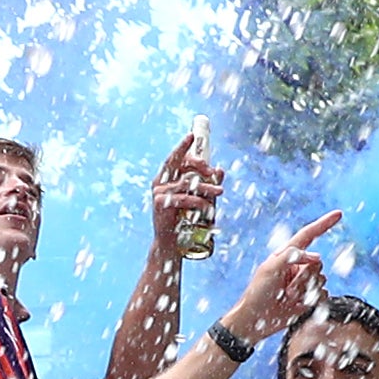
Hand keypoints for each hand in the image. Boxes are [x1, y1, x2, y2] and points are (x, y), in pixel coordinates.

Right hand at [148, 128, 223, 253]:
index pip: (174, 159)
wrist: (171, 243)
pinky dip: (199, 202)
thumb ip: (207, 184)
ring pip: (187, 183)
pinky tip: (208, 208)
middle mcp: (159, 183)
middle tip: (213, 171)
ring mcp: (158, 193)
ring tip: (220, 192)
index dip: (182, 147)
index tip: (192, 135)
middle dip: (197, 164)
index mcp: (165, 179)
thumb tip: (220, 170)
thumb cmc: (184, 219)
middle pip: (178, 165)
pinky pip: (184, 198)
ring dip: (206, 187)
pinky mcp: (160, 204)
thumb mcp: (198, 198)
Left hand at [226, 211, 342, 349]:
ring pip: (322, 280)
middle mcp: (298, 266)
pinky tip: (297, 305)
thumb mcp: (270, 268)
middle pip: (318, 264)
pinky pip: (323, 294)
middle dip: (304, 278)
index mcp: (287, 255)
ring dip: (305, 291)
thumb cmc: (258, 293)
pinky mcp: (310, 298)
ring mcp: (305, 282)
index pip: (308, 235)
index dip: (324, 224)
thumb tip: (315, 257)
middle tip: (286, 289)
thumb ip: (291, 256)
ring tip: (287, 298)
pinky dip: (312, 300)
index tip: (339, 214)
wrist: (256, 321)